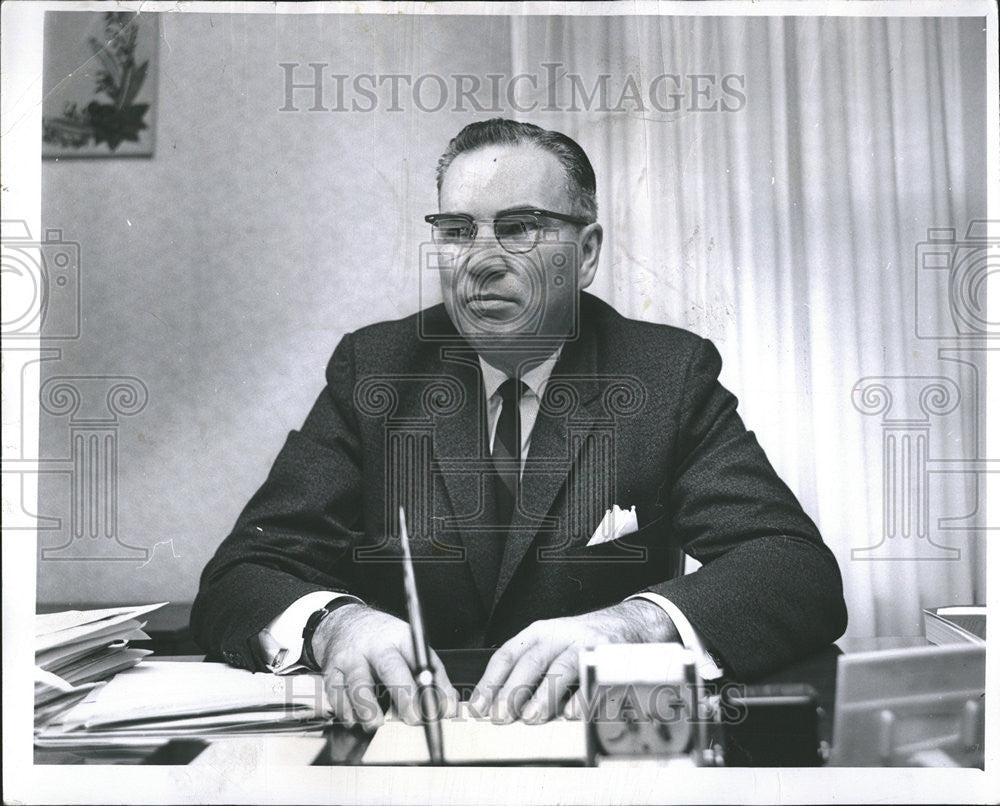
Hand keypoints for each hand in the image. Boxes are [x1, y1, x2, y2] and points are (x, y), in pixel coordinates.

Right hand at [311, 603, 458, 731]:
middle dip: (403, 695)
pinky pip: (336, 694)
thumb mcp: (410, 647)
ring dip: (367, 708)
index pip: (419, 658)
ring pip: (358, 683)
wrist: (344, 623)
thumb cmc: (383, 640)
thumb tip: (449, 707)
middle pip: (390, 667)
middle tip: (413, 718)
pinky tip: (354, 720)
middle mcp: (375, 645)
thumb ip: (433, 676)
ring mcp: (351, 657)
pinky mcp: (331, 670)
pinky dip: (345, 711)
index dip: (431, 685)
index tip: (439, 708)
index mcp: (400, 637)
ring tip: (376, 723)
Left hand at [470, 599, 677, 723]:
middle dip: (513, 690)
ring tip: (531, 717)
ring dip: (544, 695)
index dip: (491, 682)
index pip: (507, 655)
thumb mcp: (549, 646)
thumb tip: (498, 706)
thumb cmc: (580, 642)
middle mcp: (560, 636)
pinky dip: (581, 698)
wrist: (627, 624)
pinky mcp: (609, 660)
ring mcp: (586, 646)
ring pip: (561, 668)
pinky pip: (593, 680)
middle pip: (532, 661)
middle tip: (501, 715)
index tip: (479, 707)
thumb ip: (526, 670)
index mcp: (539, 633)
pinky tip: (570, 714)